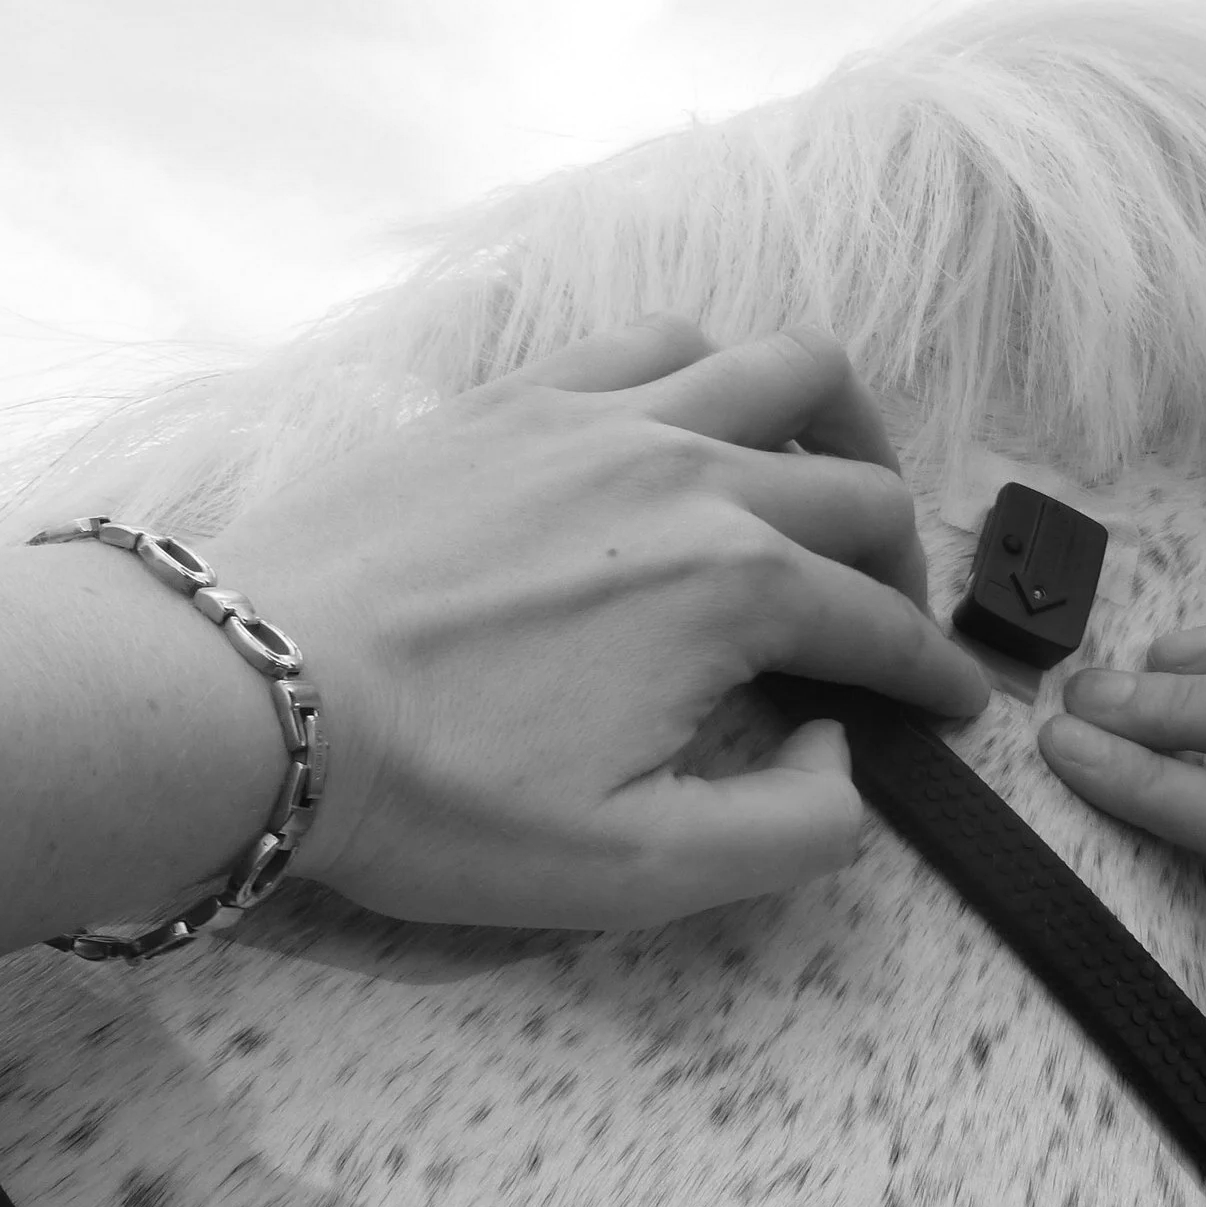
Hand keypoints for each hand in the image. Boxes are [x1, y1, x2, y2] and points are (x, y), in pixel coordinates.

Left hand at [207, 317, 987, 929]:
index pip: (880, 627)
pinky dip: (708, 370)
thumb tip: (836, 745)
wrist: (250, 697)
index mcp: (736, 586)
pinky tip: (688, 425)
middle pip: (857, 485)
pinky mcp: (512, 395)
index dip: (933, 680)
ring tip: (821, 487)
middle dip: (903, 564)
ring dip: (833, 427)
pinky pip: (651, 338)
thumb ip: (795, 826)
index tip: (955, 712)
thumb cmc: (439, 799)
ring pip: (776, 365)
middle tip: (884, 629)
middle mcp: (690, 471)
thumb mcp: (639, 869)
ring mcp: (597, 415)